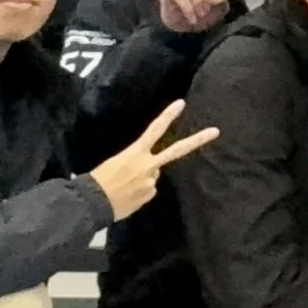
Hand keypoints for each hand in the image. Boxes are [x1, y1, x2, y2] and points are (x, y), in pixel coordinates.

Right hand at [89, 101, 221, 218]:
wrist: (91, 202)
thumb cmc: (98, 179)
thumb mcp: (115, 163)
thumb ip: (138, 163)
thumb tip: (153, 170)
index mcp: (134, 153)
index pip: (154, 130)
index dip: (168, 116)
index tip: (181, 104)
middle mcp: (147, 165)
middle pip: (176, 150)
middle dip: (197, 140)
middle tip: (216, 131)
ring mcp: (151, 181)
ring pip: (153, 176)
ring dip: (143, 179)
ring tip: (123, 186)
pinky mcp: (150, 195)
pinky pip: (147, 191)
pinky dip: (139, 192)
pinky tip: (126, 195)